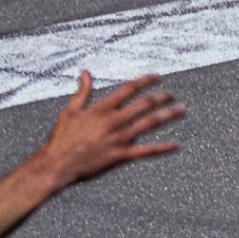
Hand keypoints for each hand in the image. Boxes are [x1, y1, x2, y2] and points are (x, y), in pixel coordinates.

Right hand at [31, 72, 183, 188]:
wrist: (56, 165)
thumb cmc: (61, 138)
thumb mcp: (70, 111)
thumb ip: (82, 91)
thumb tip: (86, 72)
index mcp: (102, 108)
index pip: (129, 89)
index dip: (145, 81)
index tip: (157, 77)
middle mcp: (114, 121)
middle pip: (145, 104)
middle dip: (162, 97)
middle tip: (172, 95)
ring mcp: (120, 139)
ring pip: (151, 123)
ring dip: (169, 115)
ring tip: (182, 110)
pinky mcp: (121, 156)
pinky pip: (147, 151)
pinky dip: (163, 148)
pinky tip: (177, 145)